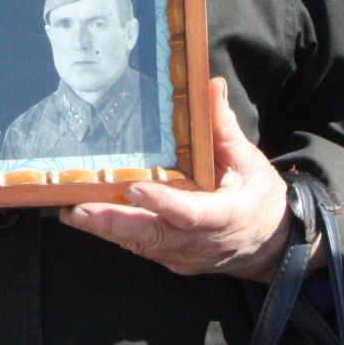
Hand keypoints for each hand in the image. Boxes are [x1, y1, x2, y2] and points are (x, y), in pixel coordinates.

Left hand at [63, 78, 296, 281]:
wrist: (272, 244)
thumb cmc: (259, 197)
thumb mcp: (249, 160)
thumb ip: (224, 127)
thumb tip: (209, 85)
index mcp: (227, 216)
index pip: (192, 213)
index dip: (164, 202)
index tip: (136, 188)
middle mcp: (202, 242)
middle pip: (154, 236)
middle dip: (114, 224)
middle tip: (78, 210)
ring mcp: (185, 255)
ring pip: (142, 244)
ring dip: (106, 230)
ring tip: (71, 212)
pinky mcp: (172, 259)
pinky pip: (141, 247)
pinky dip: (115, 234)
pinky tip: (87, 219)